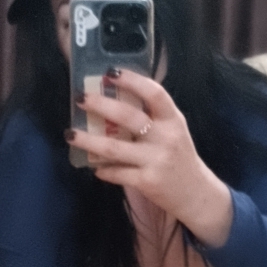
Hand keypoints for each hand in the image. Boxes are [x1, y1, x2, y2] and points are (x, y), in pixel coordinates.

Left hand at [69, 69, 232, 247]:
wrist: (197, 193)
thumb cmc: (178, 156)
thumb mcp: (173, 130)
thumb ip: (152, 115)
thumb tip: (114, 95)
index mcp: (173, 119)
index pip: (154, 93)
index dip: (132, 80)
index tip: (110, 72)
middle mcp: (166, 138)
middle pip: (129, 117)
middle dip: (101, 105)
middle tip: (81, 98)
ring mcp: (156, 160)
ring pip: (115, 148)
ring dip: (89, 140)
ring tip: (70, 134)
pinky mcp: (148, 182)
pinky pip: (117, 173)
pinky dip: (102, 169)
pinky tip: (92, 166)